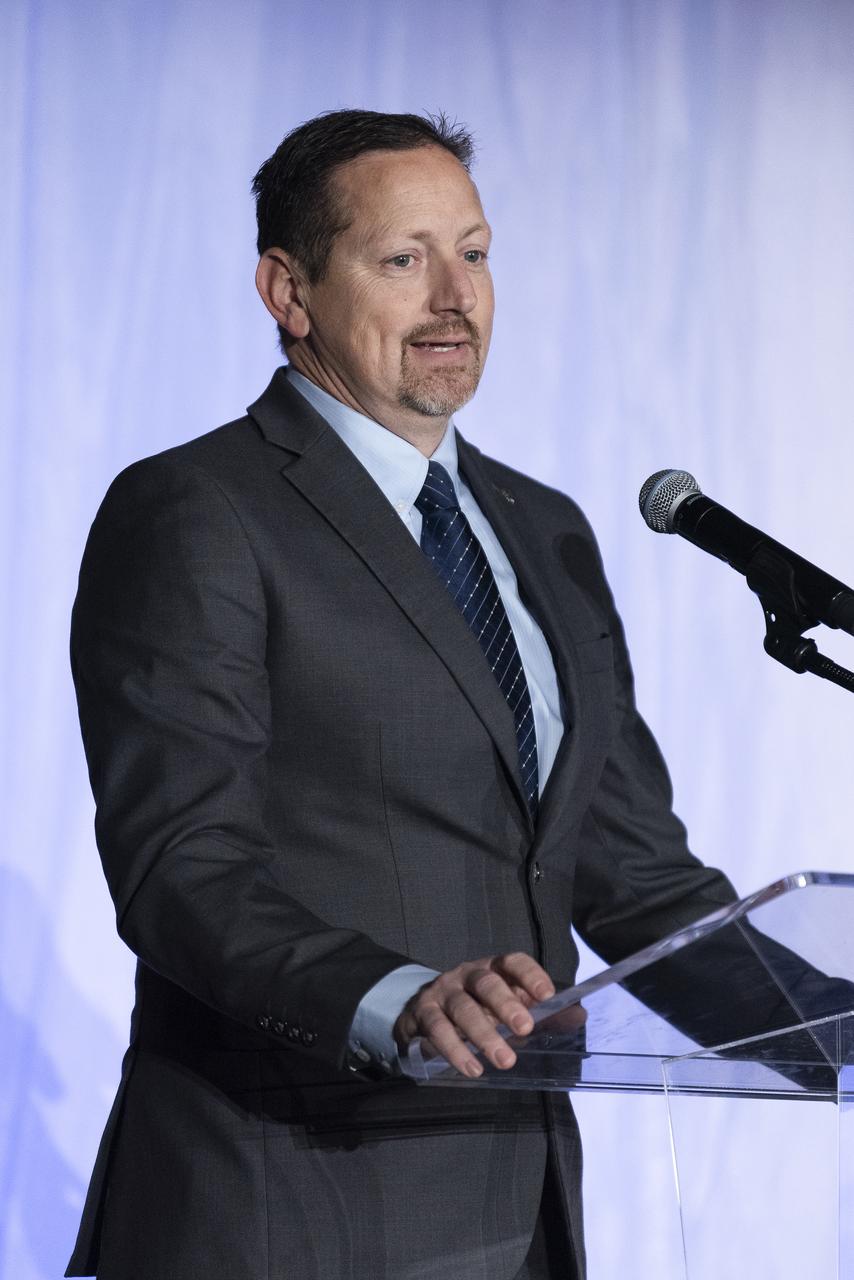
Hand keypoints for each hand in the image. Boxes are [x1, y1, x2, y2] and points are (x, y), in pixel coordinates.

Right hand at [393, 952, 554, 1077]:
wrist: (424, 1015)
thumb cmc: (478, 1010)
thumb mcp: (509, 1009)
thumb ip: (543, 1014)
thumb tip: (579, 1014)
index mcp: (493, 969)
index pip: (512, 962)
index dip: (529, 975)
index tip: (547, 995)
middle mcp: (467, 974)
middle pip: (487, 982)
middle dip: (506, 1004)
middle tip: (525, 1028)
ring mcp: (443, 991)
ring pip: (463, 1007)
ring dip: (483, 1034)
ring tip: (504, 1059)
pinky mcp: (423, 1013)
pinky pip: (437, 1028)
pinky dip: (455, 1049)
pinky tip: (471, 1067)